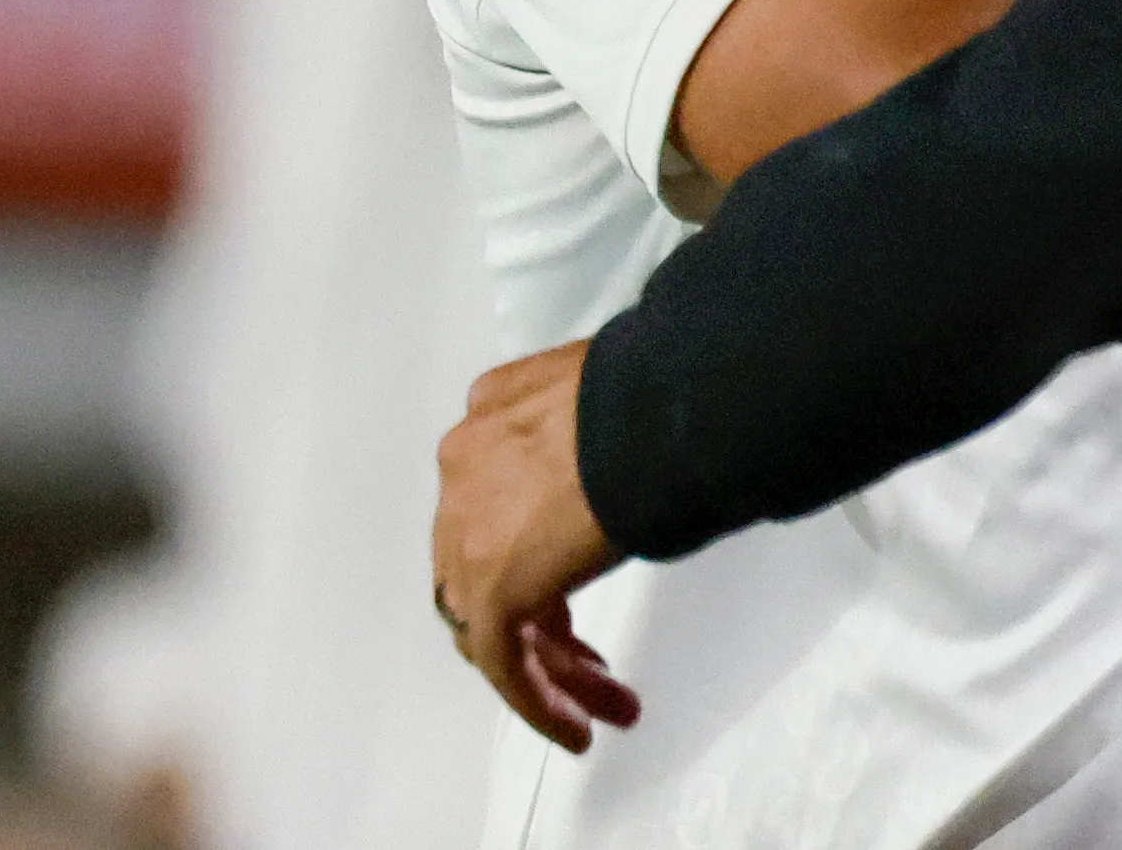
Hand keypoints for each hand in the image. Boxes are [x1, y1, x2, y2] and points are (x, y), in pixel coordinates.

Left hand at [431, 340, 640, 749]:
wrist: (654, 412)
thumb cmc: (657, 394)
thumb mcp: (612, 403)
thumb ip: (592, 438)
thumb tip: (626, 469)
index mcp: (489, 416)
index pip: (495, 503)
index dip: (535, 552)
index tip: (573, 583)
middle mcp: (465, 472)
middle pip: (489, 569)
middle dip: (544, 623)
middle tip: (590, 661)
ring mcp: (468, 531)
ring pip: (494, 621)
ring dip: (552, 671)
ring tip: (603, 708)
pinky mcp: (490, 585)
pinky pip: (502, 662)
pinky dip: (537, 701)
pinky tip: (577, 726)